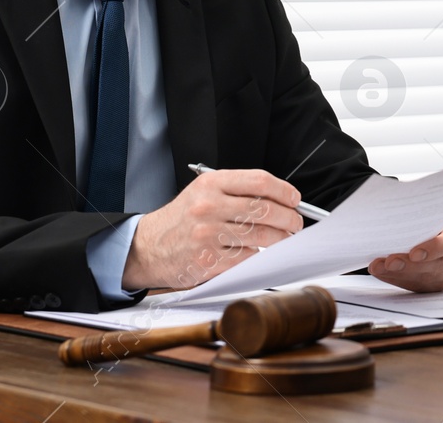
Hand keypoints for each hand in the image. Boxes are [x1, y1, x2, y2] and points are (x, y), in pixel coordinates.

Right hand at [123, 169, 303, 291]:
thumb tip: (280, 201)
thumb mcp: (204, 192)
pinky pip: (247, 258)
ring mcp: (207, 235)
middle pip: (265, 210)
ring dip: (280, 239)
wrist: (147, 247)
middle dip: (289, 218)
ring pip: (261, 236)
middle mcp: (209, 206)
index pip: (260, 182)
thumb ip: (238, 192)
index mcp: (211, 184)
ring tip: (284, 239)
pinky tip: (260, 253)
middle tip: (295, 223)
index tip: (295, 199)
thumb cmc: (182, 219)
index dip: (284, 191)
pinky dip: (259, 256)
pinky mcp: (207, 261)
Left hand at [367, 211, 442, 292]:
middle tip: (388, 262)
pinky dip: (399, 279)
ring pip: (427, 277)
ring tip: (379, 267)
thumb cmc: (442, 211)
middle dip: (409, 265)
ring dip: (400, 273)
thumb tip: (395, 217)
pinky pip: (420, 284)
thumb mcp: (438, 204)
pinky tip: (384, 273)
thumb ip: (425, 213)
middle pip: (437, 264)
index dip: (433, 249)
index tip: (413, 253)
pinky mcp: (442, 281)